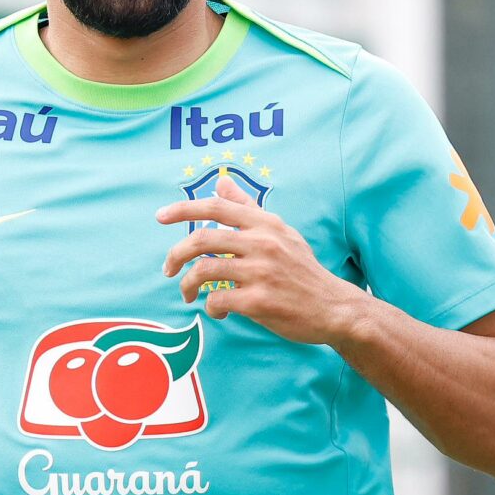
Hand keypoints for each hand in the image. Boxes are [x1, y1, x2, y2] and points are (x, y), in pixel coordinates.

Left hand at [157, 173, 365, 342]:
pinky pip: (218, 300)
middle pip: (201, 239)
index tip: (160, 216)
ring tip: (187, 294)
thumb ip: (247, 208)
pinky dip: (211, 307)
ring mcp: (261, 272)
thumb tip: (221, 181)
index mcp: (265, 224)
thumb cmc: (301, 269)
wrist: (334, 307)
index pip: (217, 207)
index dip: (183, 209)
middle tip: (167, 269)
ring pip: (204, 271)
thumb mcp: (280, 232)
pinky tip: (218, 312)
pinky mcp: (260, 301)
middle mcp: (262, 243)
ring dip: (187, 285)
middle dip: (175, 254)